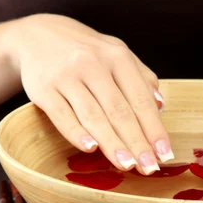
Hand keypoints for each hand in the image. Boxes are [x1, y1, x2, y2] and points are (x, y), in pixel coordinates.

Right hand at [5, 14, 171, 174]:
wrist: (38, 34)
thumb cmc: (86, 52)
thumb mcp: (117, 54)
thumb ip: (141, 79)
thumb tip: (161, 106)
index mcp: (118, 57)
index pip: (141, 99)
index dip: (154, 129)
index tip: (165, 154)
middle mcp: (93, 64)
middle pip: (119, 111)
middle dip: (137, 142)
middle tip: (149, 168)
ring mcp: (67, 76)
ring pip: (93, 116)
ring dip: (112, 143)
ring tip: (127, 165)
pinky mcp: (43, 89)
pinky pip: (62, 115)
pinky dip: (77, 133)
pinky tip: (91, 149)